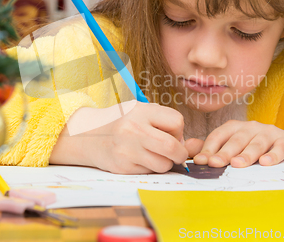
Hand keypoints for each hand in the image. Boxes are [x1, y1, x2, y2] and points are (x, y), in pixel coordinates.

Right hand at [50, 101, 187, 173]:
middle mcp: (133, 129)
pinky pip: (149, 172)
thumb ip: (169, 126)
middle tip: (175, 153)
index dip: (178, 130)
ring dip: (165, 162)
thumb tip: (196, 145)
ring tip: (153, 154)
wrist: (87, 135)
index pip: (176, 121)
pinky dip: (150, 168)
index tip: (171, 133)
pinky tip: (139, 158)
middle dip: (180, 154)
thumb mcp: (143, 114)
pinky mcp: (122, 167)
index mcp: (140, 111)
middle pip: (172, 147)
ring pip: (163, 164)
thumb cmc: (122, 123)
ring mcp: (127, 150)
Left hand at [184, 120, 283, 167]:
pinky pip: (279, 147)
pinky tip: (266, 162)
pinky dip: (273, 155)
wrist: (283, 145)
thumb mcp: (230, 147)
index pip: (218, 136)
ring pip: (256, 144)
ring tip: (238, 164)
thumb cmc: (250, 148)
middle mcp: (250, 127)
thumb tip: (188, 148)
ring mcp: (268, 133)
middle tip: (215, 163)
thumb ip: (209, 148)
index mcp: (234, 127)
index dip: (209, 148)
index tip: (200, 161)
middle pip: (235, 140)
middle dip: (225, 152)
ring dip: (246, 154)